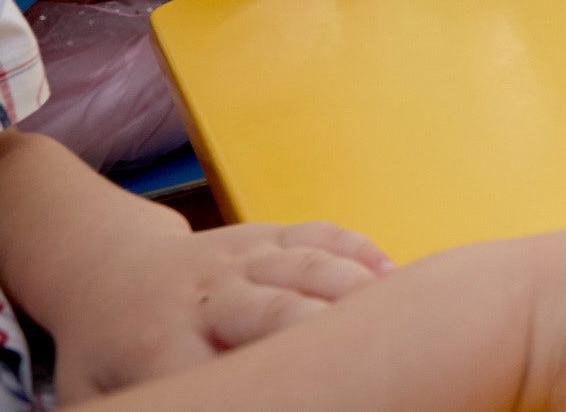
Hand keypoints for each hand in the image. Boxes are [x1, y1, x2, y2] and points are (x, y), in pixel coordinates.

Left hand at [54, 221, 392, 401]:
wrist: (106, 267)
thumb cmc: (108, 352)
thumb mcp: (98, 394)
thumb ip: (147, 406)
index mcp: (160, 342)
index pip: (219, 372)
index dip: (267, 385)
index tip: (303, 395)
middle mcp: (208, 293)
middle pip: (278, 311)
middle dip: (325, 332)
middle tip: (372, 359)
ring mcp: (242, 256)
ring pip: (309, 264)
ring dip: (358, 289)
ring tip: (403, 315)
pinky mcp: (266, 233)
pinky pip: (321, 233)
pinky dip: (363, 252)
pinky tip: (396, 276)